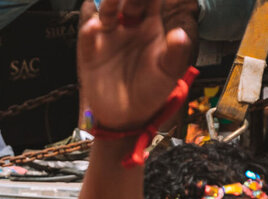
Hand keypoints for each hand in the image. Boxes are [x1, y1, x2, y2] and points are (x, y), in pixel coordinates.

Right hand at [77, 0, 192, 130]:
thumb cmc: (152, 91)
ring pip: (107, 11)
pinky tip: (94, 26)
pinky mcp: (90, 53)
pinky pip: (87, 37)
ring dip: (109, 2)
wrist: (128, 117)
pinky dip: (89, 29)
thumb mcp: (170, 73)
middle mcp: (129, 26)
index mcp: (151, 25)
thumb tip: (179, 34)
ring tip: (112, 0)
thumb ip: (177, 53)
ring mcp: (109, 37)